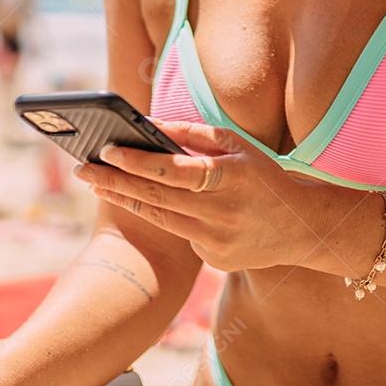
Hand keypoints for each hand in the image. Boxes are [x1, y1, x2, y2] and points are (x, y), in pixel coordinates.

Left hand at [73, 119, 325, 271]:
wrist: (304, 227)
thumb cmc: (263, 175)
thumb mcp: (236, 144)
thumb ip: (191, 134)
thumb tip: (146, 125)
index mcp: (231, 177)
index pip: (173, 170)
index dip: (137, 161)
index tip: (106, 149)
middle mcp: (224, 213)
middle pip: (156, 197)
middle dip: (114, 181)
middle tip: (81, 168)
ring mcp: (219, 242)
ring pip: (159, 218)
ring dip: (124, 198)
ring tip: (95, 182)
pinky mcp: (216, 261)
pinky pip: (179, 233)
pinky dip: (160, 215)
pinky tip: (139, 199)